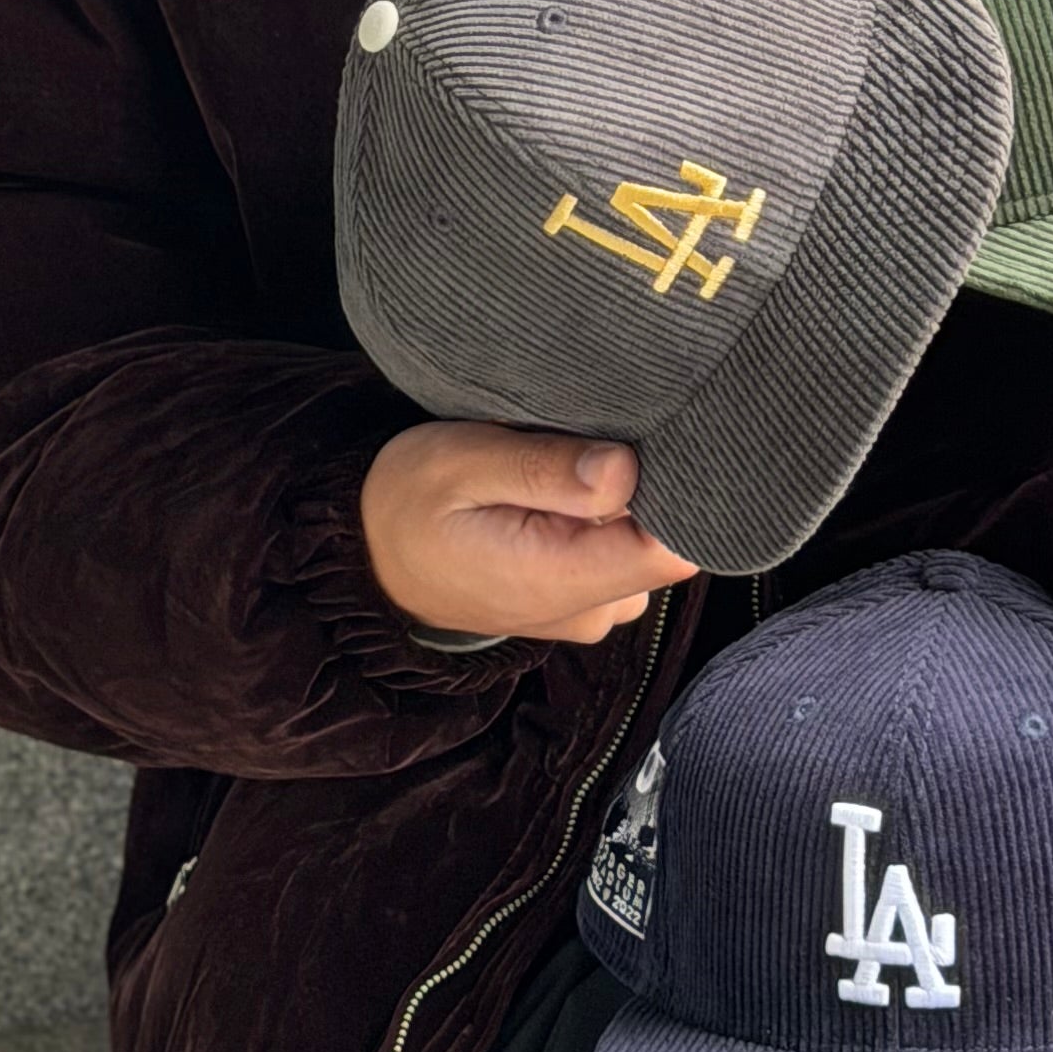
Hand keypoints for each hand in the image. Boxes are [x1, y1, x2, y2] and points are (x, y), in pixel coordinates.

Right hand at [359, 423, 697, 646]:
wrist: (368, 556)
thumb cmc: (408, 501)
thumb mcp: (460, 463)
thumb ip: (543, 468)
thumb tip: (625, 469)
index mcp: (560, 579)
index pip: (673, 549)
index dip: (683, 491)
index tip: (656, 442)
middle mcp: (586, 608)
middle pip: (668, 542)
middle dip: (647, 485)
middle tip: (589, 441)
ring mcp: (587, 610)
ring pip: (646, 544)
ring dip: (623, 501)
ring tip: (564, 465)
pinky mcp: (582, 600)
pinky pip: (621, 553)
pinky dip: (604, 519)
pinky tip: (561, 492)